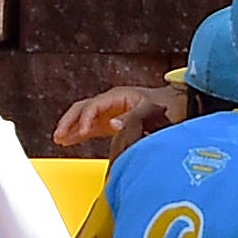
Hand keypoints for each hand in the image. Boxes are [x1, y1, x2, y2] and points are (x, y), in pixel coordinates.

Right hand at [54, 83, 179, 152]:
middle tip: (59, 135)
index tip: (83, 132)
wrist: (178, 107)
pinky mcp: (111, 122)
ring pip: (83, 117)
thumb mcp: (151, 110)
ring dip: (71, 127)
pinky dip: (79, 133)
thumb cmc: (167, 107)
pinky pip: (90, 126)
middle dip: (69, 121)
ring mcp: (110, 111)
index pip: (93, 106)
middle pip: (82, 109)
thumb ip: (131, 117)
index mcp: (117, 96)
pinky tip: (70, 141)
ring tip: (59, 139)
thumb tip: (112, 124)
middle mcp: (110, 102)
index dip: (86, 119)